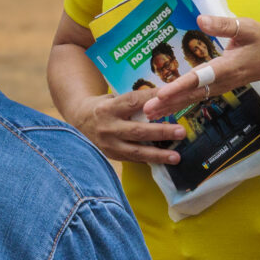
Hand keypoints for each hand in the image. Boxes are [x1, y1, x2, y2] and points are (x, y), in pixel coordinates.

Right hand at [70, 89, 185, 165]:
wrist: (79, 122)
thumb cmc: (103, 107)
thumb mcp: (113, 99)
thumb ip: (133, 101)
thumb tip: (163, 98)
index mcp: (109, 108)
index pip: (134, 102)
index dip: (153, 99)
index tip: (172, 98)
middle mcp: (108, 127)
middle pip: (137, 130)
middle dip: (161, 132)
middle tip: (180, 132)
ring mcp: (109, 144)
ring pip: (136, 151)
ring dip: (158, 154)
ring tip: (176, 156)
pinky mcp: (111, 156)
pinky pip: (133, 159)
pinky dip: (149, 160)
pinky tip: (163, 161)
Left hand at [143, 15, 259, 119]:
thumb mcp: (248, 27)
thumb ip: (224, 25)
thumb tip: (200, 20)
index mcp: (227, 66)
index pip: (200, 78)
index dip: (181, 86)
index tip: (163, 93)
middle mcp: (220, 81)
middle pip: (191, 94)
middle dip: (169, 102)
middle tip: (147, 110)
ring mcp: (219, 88)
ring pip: (192, 99)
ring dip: (171, 107)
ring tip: (149, 115)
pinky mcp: (217, 89)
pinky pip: (196, 98)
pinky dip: (179, 104)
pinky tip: (165, 109)